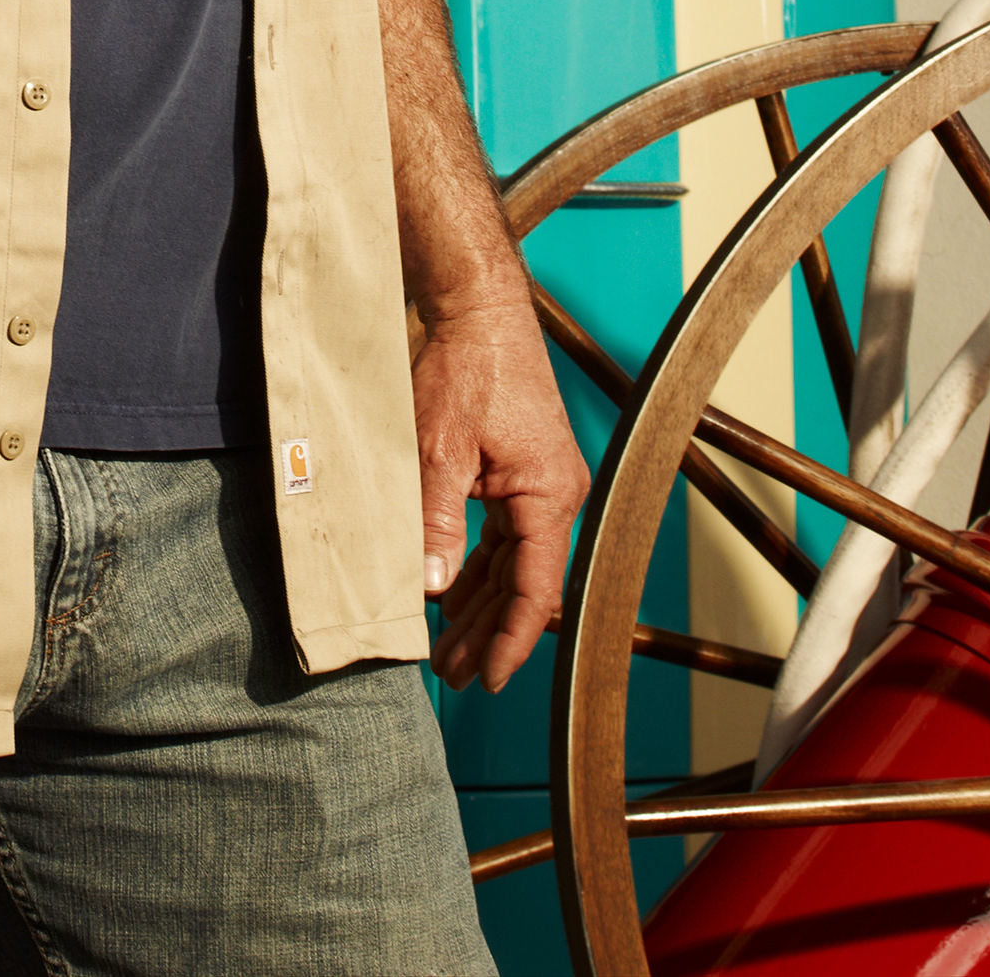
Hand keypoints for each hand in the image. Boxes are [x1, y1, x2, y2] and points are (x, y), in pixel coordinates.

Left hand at [414, 282, 589, 692]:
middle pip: (523, 583)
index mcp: (548, 493)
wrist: (480, 311)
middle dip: (488, 633)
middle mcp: (556, 494)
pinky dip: (478, 568)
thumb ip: (436, 520)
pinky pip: (504, 536)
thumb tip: (433, 587)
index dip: (510, 638)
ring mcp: (541, 484)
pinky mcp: (522, 473)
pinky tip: (454, 597)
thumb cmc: (467, 370)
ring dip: (481, 605)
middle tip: (453, 676)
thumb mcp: (439, 448)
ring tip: (450, 651)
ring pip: (512, 564)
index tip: (491, 678)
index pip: (534, 588)